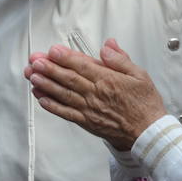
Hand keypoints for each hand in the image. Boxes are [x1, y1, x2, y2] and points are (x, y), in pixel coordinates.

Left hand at [25, 40, 167, 150]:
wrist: (149, 134)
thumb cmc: (145, 104)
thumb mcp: (139, 75)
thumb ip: (121, 59)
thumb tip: (107, 46)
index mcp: (108, 80)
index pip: (82, 65)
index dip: (66, 57)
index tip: (52, 50)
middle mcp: (96, 94)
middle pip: (68, 79)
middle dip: (49, 69)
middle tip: (34, 61)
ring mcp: (90, 109)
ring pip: (64, 95)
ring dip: (46, 85)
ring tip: (33, 76)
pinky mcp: (87, 122)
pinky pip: (66, 113)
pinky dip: (53, 106)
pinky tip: (41, 98)